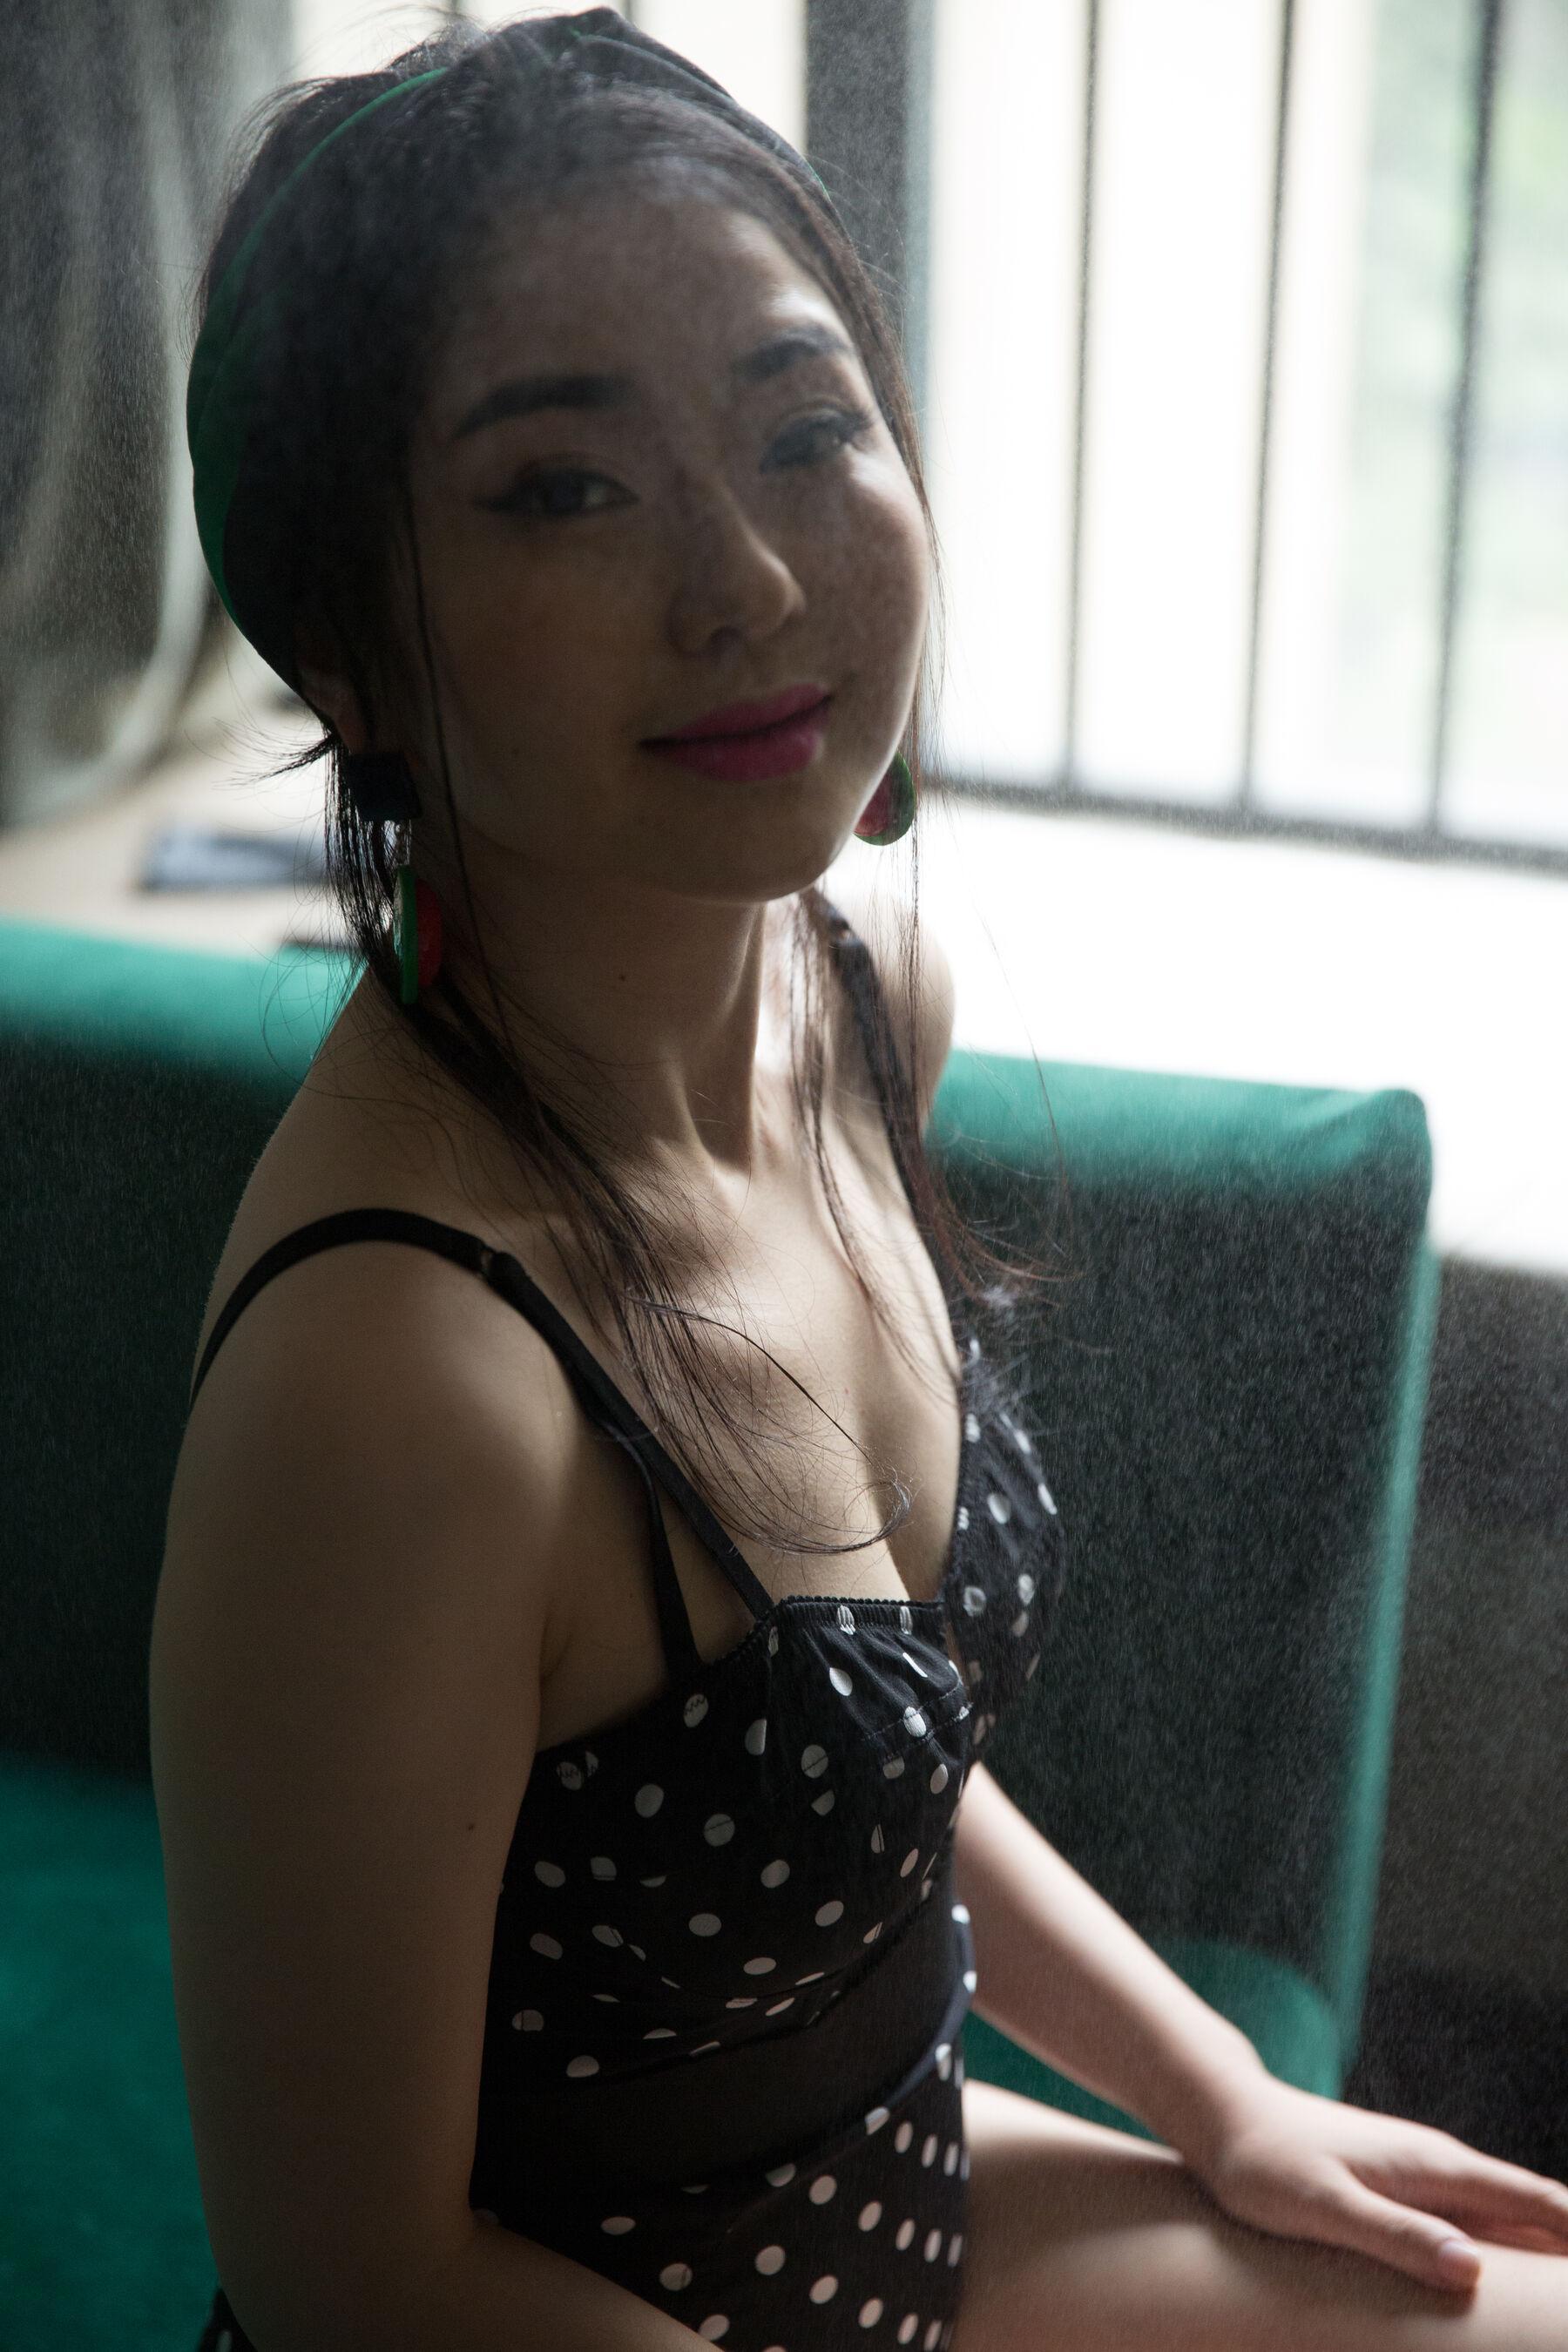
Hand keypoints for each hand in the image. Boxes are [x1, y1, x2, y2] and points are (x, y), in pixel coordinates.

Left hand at [1177, 2074, 1567, 2293]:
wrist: (1223, 2115)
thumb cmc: (1265, 2163)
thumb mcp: (1326, 2207)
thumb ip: (1396, 2234)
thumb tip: (1473, 2270)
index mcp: (1437, 2168)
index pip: (1539, 2202)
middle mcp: (1441, 2167)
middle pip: (1535, 2212)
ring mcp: (1421, 2177)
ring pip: (1506, 2221)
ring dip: (1541, 2257)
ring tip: (1557, 2312)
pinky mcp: (1399, 2191)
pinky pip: (1469, 2226)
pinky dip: (1501, 2255)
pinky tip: (1500, 2288)